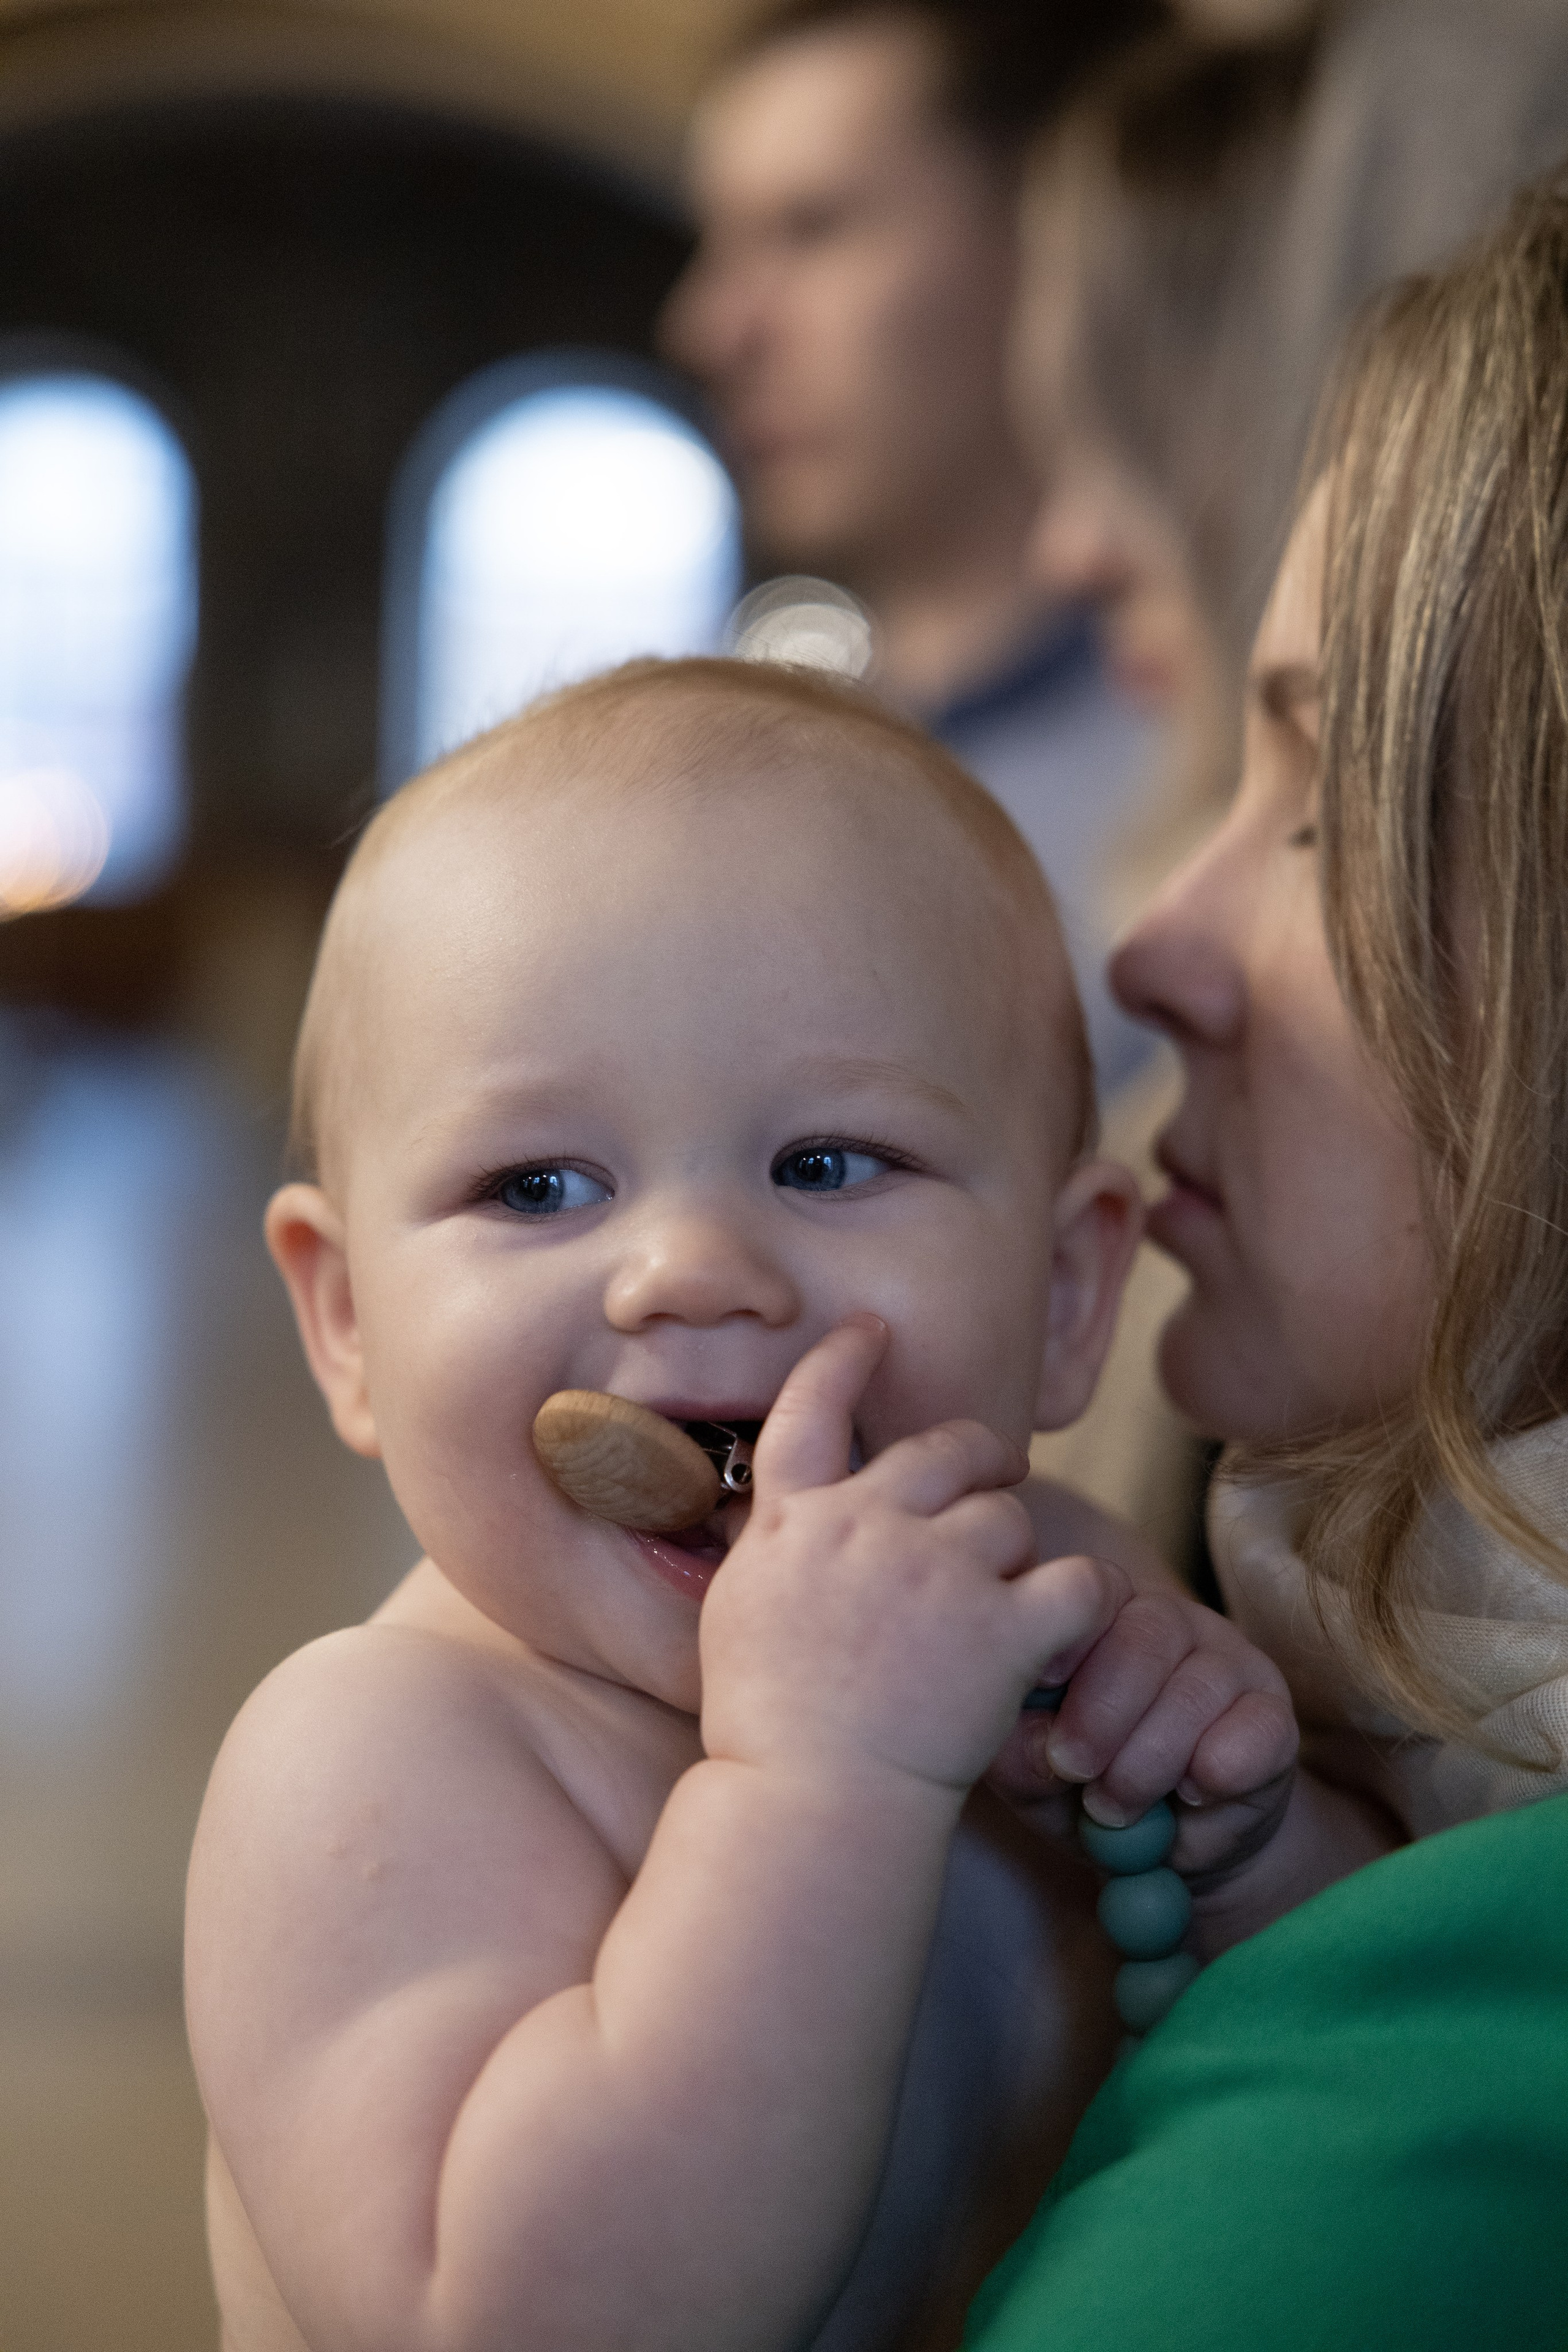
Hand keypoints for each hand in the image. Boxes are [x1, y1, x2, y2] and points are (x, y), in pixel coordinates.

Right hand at [699, 1318, 1127, 1803]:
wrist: (810, 1801)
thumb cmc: (766, 1726)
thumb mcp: (740, 1612)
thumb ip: (774, 1548)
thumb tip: (789, 1514)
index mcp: (794, 1523)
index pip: (812, 1409)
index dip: (844, 1360)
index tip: (871, 1330)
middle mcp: (866, 1526)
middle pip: (945, 1450)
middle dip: (979, 1459)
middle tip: (998, 1477)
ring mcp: (937, 1571)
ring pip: (1011, 1517)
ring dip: (1014, 1553)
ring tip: (1003, 1604)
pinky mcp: (1002, 1629)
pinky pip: (1076, 1583)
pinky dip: (1081, 1604)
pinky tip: (1064, 1631)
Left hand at [987, 1580, 1298, 1885]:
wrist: (1172, 1850)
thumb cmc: (1088, 1795)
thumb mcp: (1037, 1779)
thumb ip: (1020, 1753)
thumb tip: (1033, 1737)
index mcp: (1103, 1620)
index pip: (1091, 1598)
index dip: (1066, 1640)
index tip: (1041, 1689)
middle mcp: (1169, 1626)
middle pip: (1146, 1633)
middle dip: (1103, 1710)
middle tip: (1075, 1770)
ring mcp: (1229, 1664)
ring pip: (1198, 1685)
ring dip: (1151, 1756)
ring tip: (1116, 1807)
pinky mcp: (1274, 1716)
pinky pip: (1256, 1728)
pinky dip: (1218, 1767)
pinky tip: (1190, 1797)